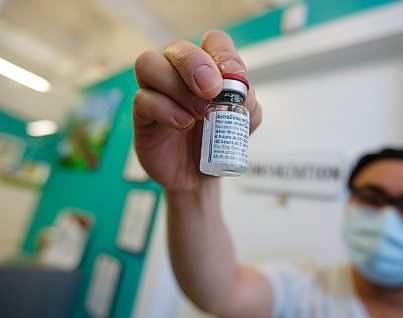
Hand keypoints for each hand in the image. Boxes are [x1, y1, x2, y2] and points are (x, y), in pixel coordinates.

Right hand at [133, 30, 261, 191]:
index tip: (232, 76)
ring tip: (198, 114)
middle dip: (196, 64)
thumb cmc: (217, 145)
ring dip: (177, 87)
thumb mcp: (242, 128)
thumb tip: (244, 91)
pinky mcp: (142, 114)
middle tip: (211, 91)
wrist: (200, 178)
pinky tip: (183, 124)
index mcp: (208, 70)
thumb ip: (247, 107)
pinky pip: (143, 98)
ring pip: (149, 63)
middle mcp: (180, 74)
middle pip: (178, 47)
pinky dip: (165, 109)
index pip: (213, 42)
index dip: (222, 53)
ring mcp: (158, 91)